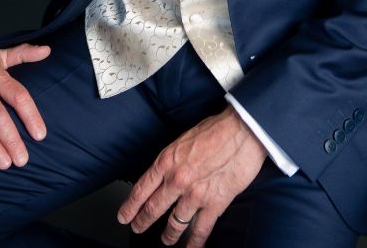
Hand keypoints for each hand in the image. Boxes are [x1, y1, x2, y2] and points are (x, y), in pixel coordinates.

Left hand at [117, 105, 266, 246]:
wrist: (242, 130)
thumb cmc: (216, 128)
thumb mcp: (184, 139)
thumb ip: (173, 158)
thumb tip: (167, 170)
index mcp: (167, 161)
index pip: (141, 189)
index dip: (130, 206)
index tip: (124, 216)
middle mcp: (177, 180)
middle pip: (153, 209)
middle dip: (143, 222)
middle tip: (137, 229)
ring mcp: (195, 194)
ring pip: (174, 223)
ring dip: (168, 235)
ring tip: (166, 241)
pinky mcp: (215, 203)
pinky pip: (200, 230)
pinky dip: (194, 243)